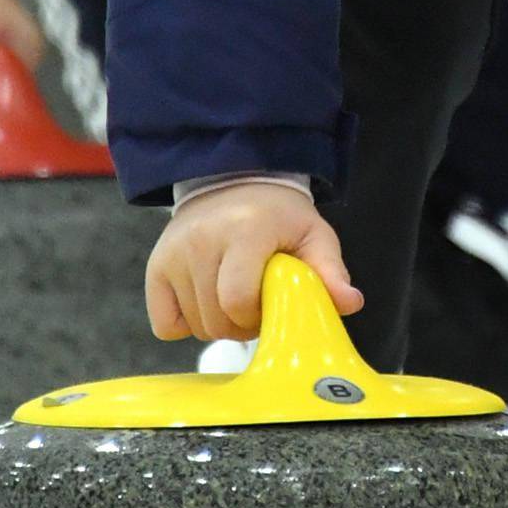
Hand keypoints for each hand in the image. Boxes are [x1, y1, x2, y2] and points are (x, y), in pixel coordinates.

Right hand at [145, 181, 362, 341]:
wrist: (234, 182)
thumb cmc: (280, 217)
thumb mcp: (313, 236)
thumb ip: (330, 271)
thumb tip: (351, 303)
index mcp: (245, 231)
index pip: (237, 300)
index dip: (256, 316)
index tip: (269, 305)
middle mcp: (203, 239)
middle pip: (216, 319)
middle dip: (241, 324)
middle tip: (255, 304)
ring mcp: (175, 252)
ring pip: (194, 324)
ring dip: (218, 324)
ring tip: (234, 299)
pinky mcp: (156, 266)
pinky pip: (165, 324)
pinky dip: (185, 324)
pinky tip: (206, 302)